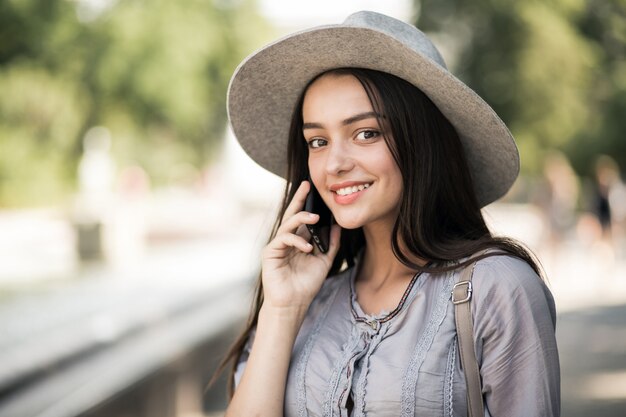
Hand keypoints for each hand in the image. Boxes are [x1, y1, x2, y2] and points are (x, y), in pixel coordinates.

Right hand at [261, 180, 340, 310]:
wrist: (293, 304)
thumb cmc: (305, 285)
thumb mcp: (324, 262)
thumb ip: (330, 244)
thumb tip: (337, 226)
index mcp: (298, 241)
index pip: (302, 218)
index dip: (306, 203)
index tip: (312, 188)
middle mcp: (286, 240)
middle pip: (292, 215)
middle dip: (299, 199)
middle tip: (307, 186)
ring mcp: (277, 246)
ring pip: (288, 224)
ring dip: (301, 218)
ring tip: (315, 218)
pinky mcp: (270, 253)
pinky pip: (283, 239)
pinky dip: (297, 240)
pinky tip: (307, 247)